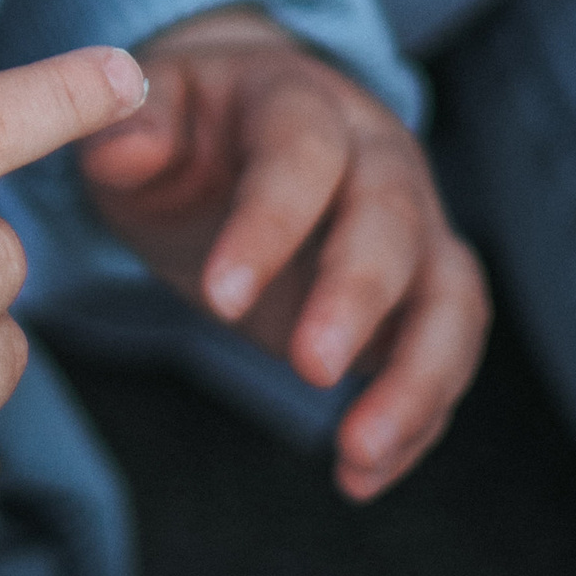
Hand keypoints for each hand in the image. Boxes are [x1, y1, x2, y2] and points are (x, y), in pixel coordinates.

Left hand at [79, 6, 488, 499]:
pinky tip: (359, 475)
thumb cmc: (181, 131)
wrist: (232, 136)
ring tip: (358, 452)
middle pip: (391, 220)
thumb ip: (131, 134)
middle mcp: (375, 155)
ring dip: (417, 377)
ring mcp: (414, 223)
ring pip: (450, 294)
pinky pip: (447, 352)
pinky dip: (416, 417)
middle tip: (311, 369)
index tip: (222, 299)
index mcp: (297, 100)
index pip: (300, 151)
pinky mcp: (425, 291)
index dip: (269, 222)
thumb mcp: (139, 121)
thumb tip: (125, 149)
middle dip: (357, 296)